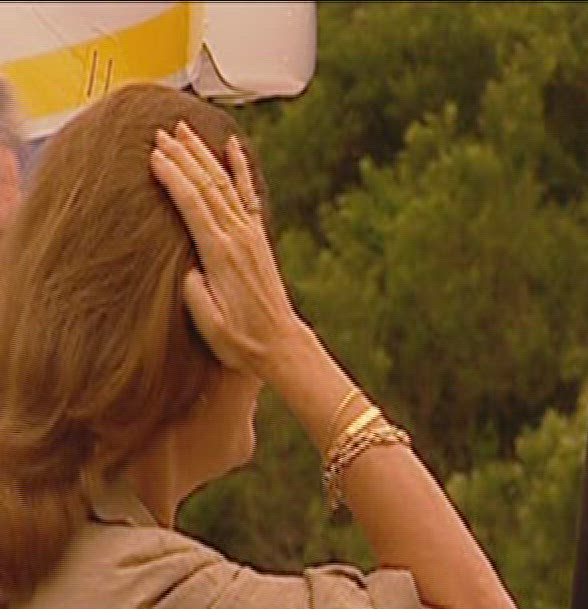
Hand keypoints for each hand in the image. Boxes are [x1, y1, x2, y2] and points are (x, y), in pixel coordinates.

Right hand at [149, 122, 309, 383]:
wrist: (280, 344)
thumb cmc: (240, 339)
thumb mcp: (208, 322)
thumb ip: (194, 291)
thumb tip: (186, 264)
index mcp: (221, 255)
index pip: (193, 204)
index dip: (173, 176)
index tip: (153, 154)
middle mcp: (238, 238)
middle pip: (207, 186)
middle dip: (182, 156)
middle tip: (159, 131)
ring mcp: (251, 235)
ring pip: (224, 184)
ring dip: (202, 155)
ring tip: (182, 129)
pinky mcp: (258, 237)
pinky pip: (247, 194)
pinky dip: (240, 168)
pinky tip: (232, 146)